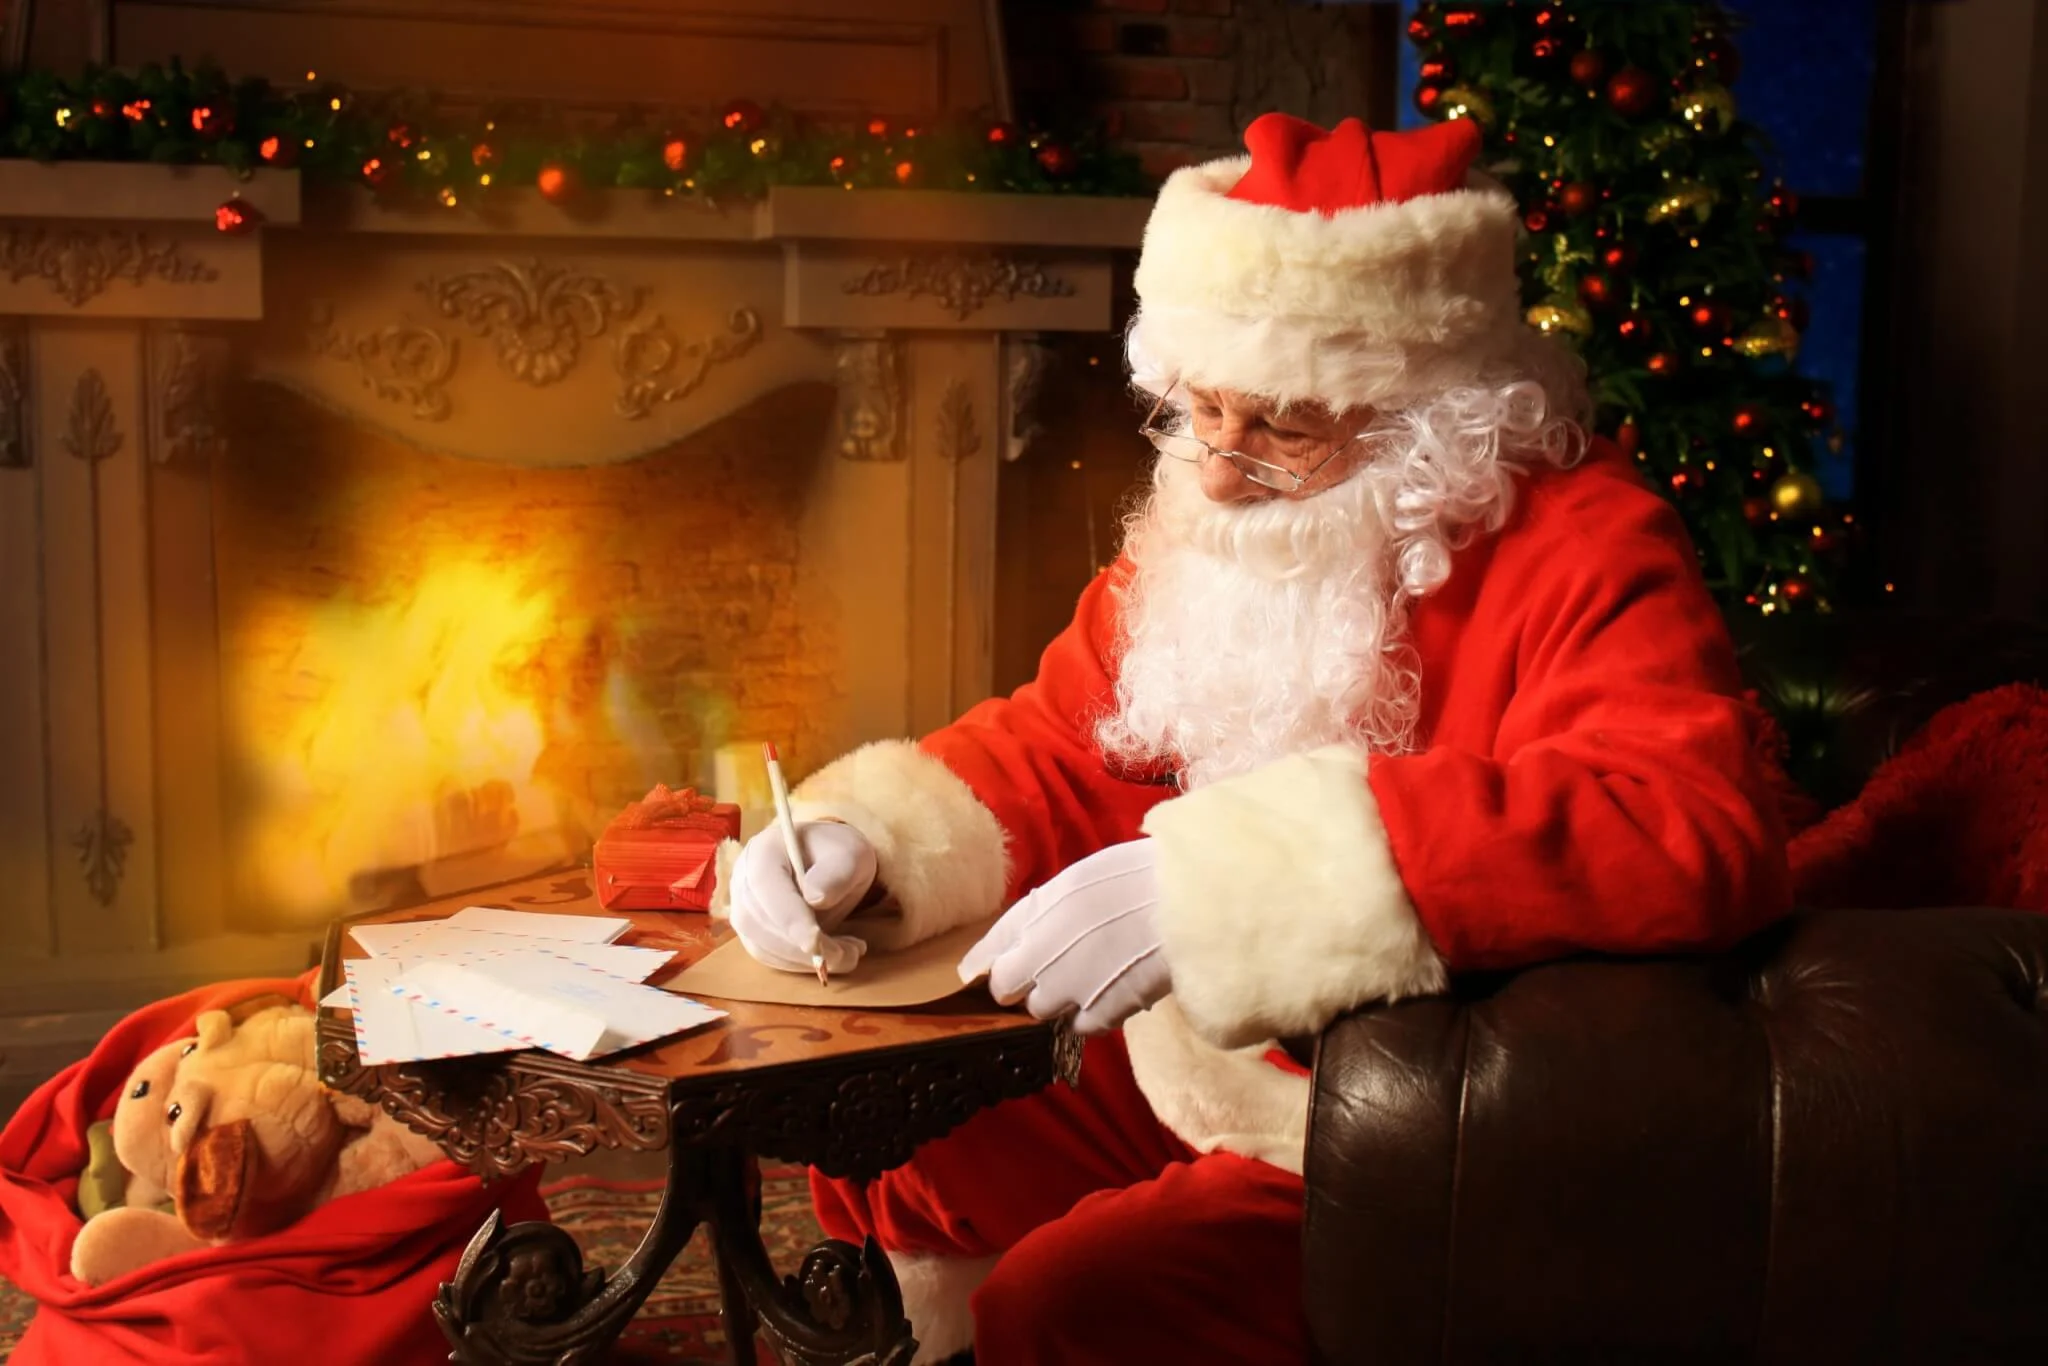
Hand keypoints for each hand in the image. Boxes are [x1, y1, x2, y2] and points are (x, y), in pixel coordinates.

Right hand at [727, 822, 877, 974]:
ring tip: (849, 953)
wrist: (827, 862)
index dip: (788, 916)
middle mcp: (743, 879)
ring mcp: (743, 907)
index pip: (765, 885)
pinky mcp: (752, 931)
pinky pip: (770, 955)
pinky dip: (801, 963)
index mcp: (764, 850)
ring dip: (806, 960)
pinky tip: (833, 955)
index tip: (816, 941)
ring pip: (764, 946)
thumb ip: (837, 872)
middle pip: (761, 921)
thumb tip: (816, 897)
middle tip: (847, 954)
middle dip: (803, 947)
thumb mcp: (850, 855)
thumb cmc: (838, 855)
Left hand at [957, 838, 1168, 1035]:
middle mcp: (1038, 959)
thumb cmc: (1135, 879)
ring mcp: (1068, 991)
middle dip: (1027, 981)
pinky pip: (1080, 1026)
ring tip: (1093, 975)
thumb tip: (1005, 947)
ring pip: (1044, 1010)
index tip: (996, 969)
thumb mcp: (1074, 883)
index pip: (987, 959)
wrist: (1187, 904)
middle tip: (1060, 964)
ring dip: (1059, 998)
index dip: (993, 964)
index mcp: (1031, 917)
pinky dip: (1090, 1013)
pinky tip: (1112, 990)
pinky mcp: (1100, 1015)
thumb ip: (1035, 915)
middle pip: (1009, 990)